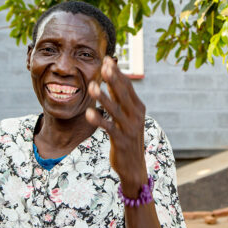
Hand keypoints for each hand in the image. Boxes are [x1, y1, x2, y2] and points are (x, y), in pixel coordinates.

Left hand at [86, 57, 146, 196]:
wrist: (135, 167)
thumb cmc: (128, 139)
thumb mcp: (128, 118)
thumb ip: (122, 100)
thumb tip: (114, 79)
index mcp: (138, 108)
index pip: (128, 86)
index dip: (118, 73)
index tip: (107, 60)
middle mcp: (136, 116)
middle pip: (124, 94)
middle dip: (113, 79)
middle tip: (104, 65)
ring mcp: (129, 128)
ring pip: (115, 110)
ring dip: (103, 98)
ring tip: (92, 86)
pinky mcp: (121, 141)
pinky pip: (109, 128)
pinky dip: (99, 120)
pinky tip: (89, 113)